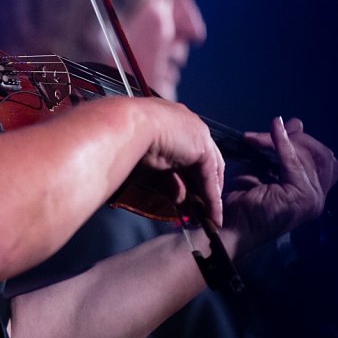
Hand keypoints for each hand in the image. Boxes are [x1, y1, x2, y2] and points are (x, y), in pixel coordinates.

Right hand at [130, 98, 225, 226]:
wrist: (127, 127)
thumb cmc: (125, 141)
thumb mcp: (149, 166)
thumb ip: (168, 182)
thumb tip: (181, 200)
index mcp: (173, 120)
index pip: (189, 149)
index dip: (191, 173)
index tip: (189, 192)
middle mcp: (189, 124)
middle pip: (205, 161)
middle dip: (204, 186)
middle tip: (202, 208)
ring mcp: (198, 134)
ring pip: (210, 171)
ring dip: (210, 196)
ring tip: (211, 218)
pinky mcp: (202, 149)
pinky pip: (209, 180)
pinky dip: (211, 200)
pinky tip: (212, 217)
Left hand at [222, 116, 337, 255]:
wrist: (229, 226)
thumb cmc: (243, 200)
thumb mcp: (264, 167)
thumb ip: (281, 148)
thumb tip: (296, 122)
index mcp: (314, 192)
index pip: (324, 158)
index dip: (305, 140)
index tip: (280, 126)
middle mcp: (319, 197)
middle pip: (321, 154)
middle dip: (296, 139)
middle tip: (268, 133)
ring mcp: (313, 199)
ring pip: (307, 155)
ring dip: (280, 141)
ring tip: (255, 139)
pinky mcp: (301, 196)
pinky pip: (293, 161)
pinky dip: (281, 142)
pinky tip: (272, 130)